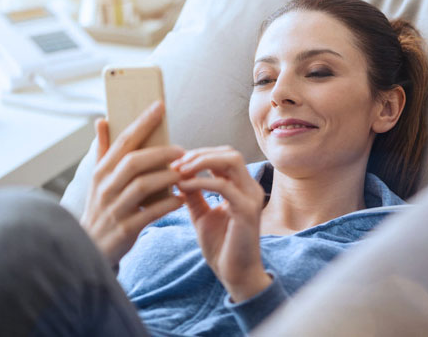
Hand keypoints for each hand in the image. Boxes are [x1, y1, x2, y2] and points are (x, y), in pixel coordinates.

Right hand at [81, 101, 184, 266]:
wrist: (89, 248)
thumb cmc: (101, 208)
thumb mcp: (97, 179)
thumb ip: (103, 150)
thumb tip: (103, 119)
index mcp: (101, 171)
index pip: (123, 141)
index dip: (142, 122)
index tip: (160, 106)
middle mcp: (106, 187)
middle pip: (133, 161)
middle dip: (160, 152)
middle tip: (182, 150)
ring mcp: (114, 208)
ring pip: (142, 186)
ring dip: (167, 177)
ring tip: (184, 173)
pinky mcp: (125, 229)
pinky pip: (150, 213)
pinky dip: (168, 205)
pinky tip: (181, 199)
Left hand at [172, 146, 270, 301]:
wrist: (235, 275)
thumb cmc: (221, 246)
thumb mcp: (201, 214)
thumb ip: (193, 194)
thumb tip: (176, 174)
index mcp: (242, 187)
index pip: (224, 156)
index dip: (200, 155)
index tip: (175, 162)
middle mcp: (251, 188)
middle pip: (230, 153)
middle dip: (200, 154)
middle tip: (175, 163)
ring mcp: (251, 197)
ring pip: (231, 161)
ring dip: (202, 161)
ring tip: (178, 170)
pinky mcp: (247, 210)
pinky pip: (223, 186)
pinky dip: (201, 182)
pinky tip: (183, 187)